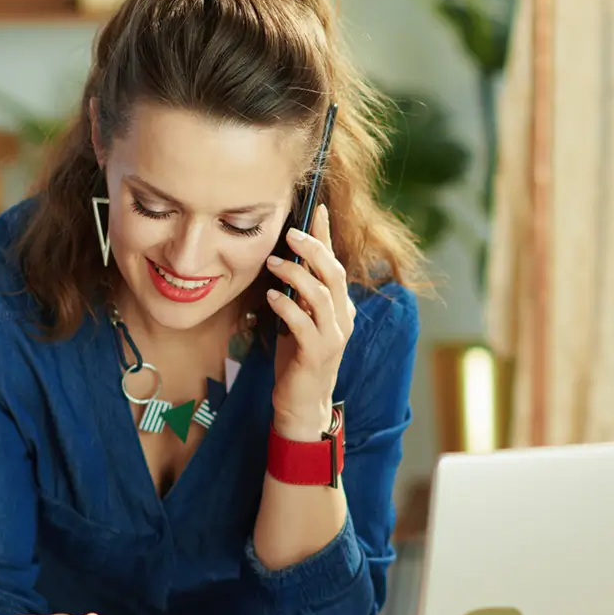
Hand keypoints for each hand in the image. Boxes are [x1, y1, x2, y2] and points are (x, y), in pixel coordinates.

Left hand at [265, 203, 355, 440]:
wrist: (301, 406)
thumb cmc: (297, 361)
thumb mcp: (298, 321)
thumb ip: (299, 295)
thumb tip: (286, 260)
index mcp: (340, 308)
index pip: (335, 263)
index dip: (327, 236)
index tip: (316, 209)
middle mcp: (343, 319)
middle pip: (333, 273)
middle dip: (313, 249)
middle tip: (291, 233)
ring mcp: (333, 337)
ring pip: (321, 294)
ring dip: (296, 275)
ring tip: (274, 263)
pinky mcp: (317, 354)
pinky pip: (303, 323)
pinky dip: (287, 306)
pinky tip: (271, 297)